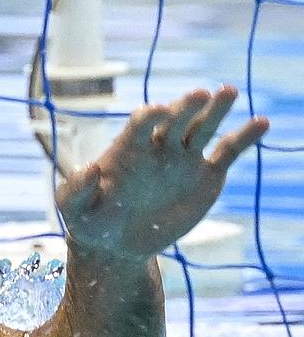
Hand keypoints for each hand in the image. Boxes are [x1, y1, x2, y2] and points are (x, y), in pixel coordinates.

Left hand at [56, 85, 268, 263]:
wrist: (118, 244)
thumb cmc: (91, 222)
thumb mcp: (74, 210)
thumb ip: (75, 190)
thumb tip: (88, 168)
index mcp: (128, 148)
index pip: (141, 123)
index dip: (149, 116)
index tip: (158, 111)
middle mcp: (159, 147)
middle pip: (176, 119)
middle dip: (187, 106)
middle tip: (202, 93)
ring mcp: (184, 158)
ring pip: (203, 127)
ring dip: (216, 109)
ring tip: (229, 92)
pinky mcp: (206, 175)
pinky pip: (228, 151)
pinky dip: (245, 137)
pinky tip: (262, 123)